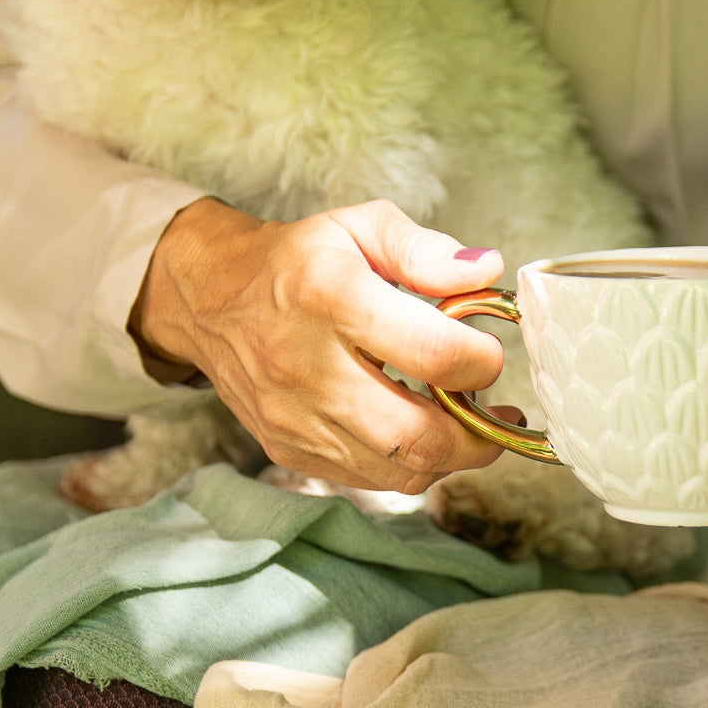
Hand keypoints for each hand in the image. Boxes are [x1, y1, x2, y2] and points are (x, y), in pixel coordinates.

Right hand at [130, 197, 516, 492]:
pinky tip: (421, 430)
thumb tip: (487, 272)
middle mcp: (305, 365)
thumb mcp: (361, 226)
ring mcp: (292, 417)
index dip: (481, 360)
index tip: (489, 352)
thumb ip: (427, 250)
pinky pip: (371, 480)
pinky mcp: (287, 449)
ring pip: (400, 469)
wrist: (211, 298)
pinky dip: (410, 464)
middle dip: (478, 434)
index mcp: (329, 296)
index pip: (431, 353)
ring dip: (450, 455)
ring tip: (464, 421)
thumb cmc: (298, 260)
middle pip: (418, 434)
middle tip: (496, 412)